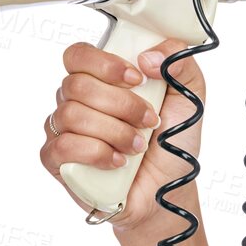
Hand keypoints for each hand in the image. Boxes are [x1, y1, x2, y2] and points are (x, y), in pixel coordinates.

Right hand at [39, 38, 206, 236]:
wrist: (167, 190)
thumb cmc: (171, 143)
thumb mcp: (190, 97)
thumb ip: (180, 63)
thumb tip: (148, 56)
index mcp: (100, 80)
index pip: (78, 55)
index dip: (104, 63)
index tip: (137, 79)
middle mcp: (75, 100)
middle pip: (77, 84)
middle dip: (122, 104)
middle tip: (150, 120)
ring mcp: (62, 130)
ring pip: (71, 114)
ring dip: (114, 131)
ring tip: (138, 146)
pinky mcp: (56, 160)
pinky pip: (63, 146)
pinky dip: (97, 153)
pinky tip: (118, 162)